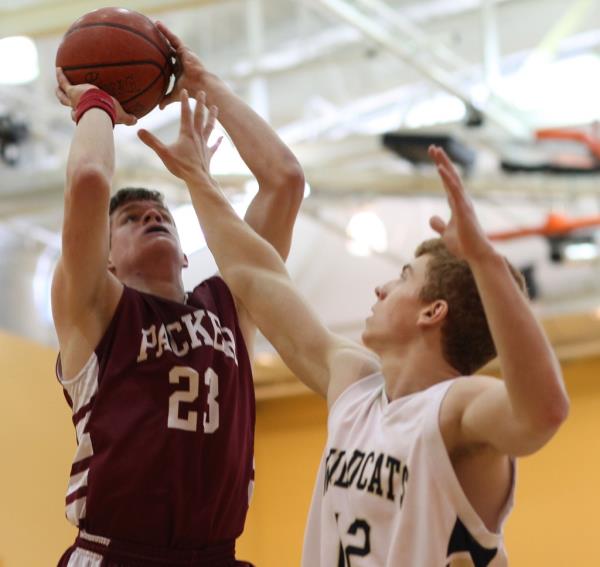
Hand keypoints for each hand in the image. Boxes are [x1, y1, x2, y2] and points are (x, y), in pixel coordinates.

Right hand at [55, 68, 136, 125]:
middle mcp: (78, 109)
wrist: (100, 109)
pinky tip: (59, 68)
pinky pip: (64, 82)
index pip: (79, 116)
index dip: (78, 115)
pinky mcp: (72, 91)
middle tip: (64, 98)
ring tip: (58, 85)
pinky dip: (61, 75)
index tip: (78, 114)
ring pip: (61, 96)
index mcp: (86, 115)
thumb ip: (129, 118)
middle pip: (68, 106)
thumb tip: (136, 120)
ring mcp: (74, 100)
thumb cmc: (110, 115)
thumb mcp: (121, 117)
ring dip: (59, 91)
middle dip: (65, 102)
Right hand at [137, 89, 222, 182]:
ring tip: (215, 108)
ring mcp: (204, 144)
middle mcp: (197, 136)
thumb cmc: (181, 166)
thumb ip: (151, 141)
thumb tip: (138, 130)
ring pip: (210, 127)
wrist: (198, 179)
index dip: (184, 101)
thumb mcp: (163, 153)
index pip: (185, 113)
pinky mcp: (208, 154)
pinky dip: (218, 141)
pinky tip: (221, 137)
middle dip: (200, 103)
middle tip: (203, 92)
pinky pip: (214, 145)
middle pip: (200, 116)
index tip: (184, 90)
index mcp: (187, 133)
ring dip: (212, 117)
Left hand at [156, 21, 206, 109]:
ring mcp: (183, 54)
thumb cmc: (190, 91)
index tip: (154, 56)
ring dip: (163, 33)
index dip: (162, 59)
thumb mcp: (175, 94)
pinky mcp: (185, 50)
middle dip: (162, 44)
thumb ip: (166, 99)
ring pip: (171, 41)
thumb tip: (159, 108)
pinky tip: (158, 25)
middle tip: (153, 37)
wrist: (201, 85)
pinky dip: (166, 32)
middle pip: (169, 50)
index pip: (169, 63)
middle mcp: (181, 61)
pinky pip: (173, 38)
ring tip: (155, 24)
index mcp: (179, 70)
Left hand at [428, 145, 494, 263]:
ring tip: (436, 151)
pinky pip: (454, 191)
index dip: (441, 169)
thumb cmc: (464, 245)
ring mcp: (464, 204)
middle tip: (433, 147)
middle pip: (450, 176)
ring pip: (453, 179)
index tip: (434, 156)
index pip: (447, 182)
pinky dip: (447, 179)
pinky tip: (440, 168)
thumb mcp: (446, 234)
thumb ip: (440, 224)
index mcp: (457, 204)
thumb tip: (432, 218)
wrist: (476, 255)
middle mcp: (462, 200)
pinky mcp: (464, 210)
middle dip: (442, 160)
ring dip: (444, 164)